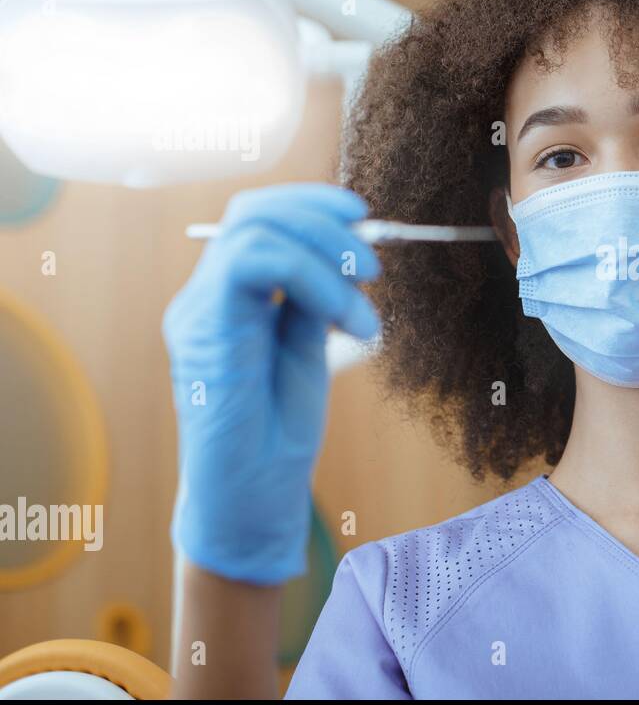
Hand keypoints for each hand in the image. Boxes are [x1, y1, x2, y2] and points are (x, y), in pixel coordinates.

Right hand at [163, 183, 380, 583]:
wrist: (253, 500)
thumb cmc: (278, 433)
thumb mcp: (307, 349)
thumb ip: (312, 299)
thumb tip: (346, 254)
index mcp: (229, 299)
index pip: (257, 219)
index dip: (309, 204)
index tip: (362, 217)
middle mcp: (204, 298)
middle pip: (252, 214)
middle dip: (322, 221)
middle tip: (374, 265)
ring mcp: (198, 313)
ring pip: (253, 232)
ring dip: (325, 254)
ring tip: (365, 304)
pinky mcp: (204, 332)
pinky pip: (250, 265)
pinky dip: (310, 277)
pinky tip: (345, 318)